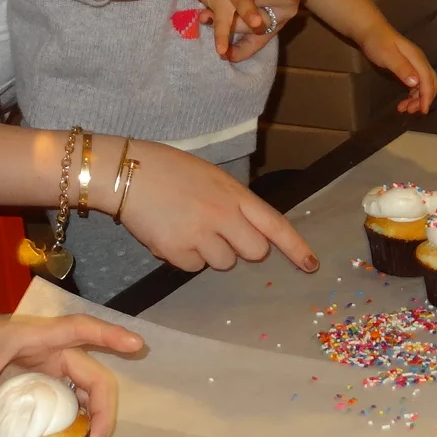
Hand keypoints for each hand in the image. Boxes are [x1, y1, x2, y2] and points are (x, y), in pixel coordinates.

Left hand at [0, 288, 142, 436]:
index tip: (137, 346)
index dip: (110, 336)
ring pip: (84, 389)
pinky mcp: (38, 377)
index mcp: (32, 337)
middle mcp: (47, 349)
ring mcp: (44, 364)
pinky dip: (75, 420)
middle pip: (92, 374)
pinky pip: (67, 398)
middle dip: (103, 411)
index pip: (79, 330)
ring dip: (93, 419)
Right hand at [116, 140, 317, 272]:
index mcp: (234, 193)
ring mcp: (200, 235)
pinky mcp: (176, 251)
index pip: (274, 224)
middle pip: (253, 252)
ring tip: (185, 226)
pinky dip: (183, 257)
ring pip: (222, 263)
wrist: (125, 171)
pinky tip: (169, 234)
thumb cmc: (166, 169)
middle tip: (219, 234)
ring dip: (209, 252)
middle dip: (241, 249)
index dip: (295, 247)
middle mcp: (222, 215)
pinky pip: (192, 267)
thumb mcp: (210, 177)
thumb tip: (244, 232)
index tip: (311, 265)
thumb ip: (231, 202)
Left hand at [359, 26, 436, 113]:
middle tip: (411, 111)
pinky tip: (404, 100)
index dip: (427, 97)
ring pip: (423, 84)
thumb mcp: (388, 56)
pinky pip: (416, 83)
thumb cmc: (378, 42)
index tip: (422, 111)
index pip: (428, 81)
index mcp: (417, 59)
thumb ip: (402, 68)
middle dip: (424, 99)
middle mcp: (419, 62)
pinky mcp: (408, 66)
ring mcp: (414, 64)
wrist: (370, 30)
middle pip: (430, 83)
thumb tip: (415, 83)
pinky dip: (412, 93)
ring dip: (417, 98)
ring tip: (404, 109)